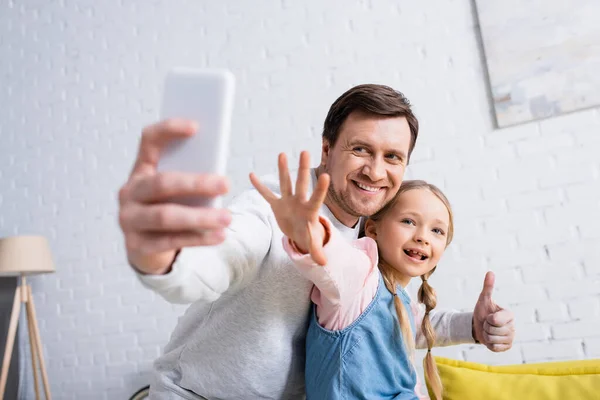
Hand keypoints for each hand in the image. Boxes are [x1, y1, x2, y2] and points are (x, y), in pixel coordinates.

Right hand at [118, 119, 230, 274]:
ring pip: (166, 216)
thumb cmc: (169, 208)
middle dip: (196, 183)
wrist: (146, 247)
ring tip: (228, 217)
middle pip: (162, 183)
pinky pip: (170, 241)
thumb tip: (219, 176)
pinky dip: (198, 239)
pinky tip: (219, 235)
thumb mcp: (176, 191)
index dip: (168, 130)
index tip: (196, 127)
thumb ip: (189, 178)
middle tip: (226, 184)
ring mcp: (130, 220)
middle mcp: (130, 193)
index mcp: (141, 170)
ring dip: (200, 217)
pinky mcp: (137, 246)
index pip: (148, 141)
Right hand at [250, 151, 329, 264]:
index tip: (325, 175)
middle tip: (305, 151)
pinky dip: (259, 186)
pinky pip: (266, 194)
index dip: (320, 188)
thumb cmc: (307, 235)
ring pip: (285, 182)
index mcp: (310, 210)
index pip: (316, 198)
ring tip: (282, 154)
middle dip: (302, 168)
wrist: (299, 231)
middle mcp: (299, 201)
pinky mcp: (277, 204)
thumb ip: (316, 251)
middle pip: (301, 183)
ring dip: (283, 169)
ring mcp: (288, 200)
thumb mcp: (311, 243)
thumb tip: (324, 263)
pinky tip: (251, 175)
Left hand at [472, 271, 514, 351]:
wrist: (478, 326)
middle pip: (493, 331)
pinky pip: (494, 348)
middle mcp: (513, 327)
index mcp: (509, 315)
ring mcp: (511, 338)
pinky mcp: (507, 347)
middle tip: (487, 324)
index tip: (489, 316)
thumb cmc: (482, 311)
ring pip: (492, 340)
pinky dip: (489, 344)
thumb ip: (488, 287)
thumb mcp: (483, 299)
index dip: (487, 319)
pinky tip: (491, 339)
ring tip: (488, 331)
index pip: (494, 320)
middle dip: (486, 327)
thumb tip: (490, 272)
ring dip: (486, 336)